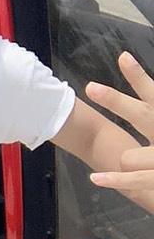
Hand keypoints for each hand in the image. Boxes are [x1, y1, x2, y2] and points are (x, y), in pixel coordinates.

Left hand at [87, 52, 153, 211]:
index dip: (138, 77)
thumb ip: (150, 117)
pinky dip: (115, 180)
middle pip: (142, 114)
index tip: (123, 58)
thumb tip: (131, 139)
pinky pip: (135, 180)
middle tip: (91, 88)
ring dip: (131, 161)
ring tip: (140, 163)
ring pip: (129, 156)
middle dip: (116, 102)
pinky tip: (96, 178)